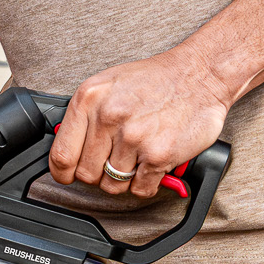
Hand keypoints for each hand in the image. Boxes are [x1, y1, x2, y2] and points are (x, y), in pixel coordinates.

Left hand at [50, 48, 229, 198]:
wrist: (203, 73)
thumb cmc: (155, 81)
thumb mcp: (108, 85)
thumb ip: (84, 116)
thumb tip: (65, 152)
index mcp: (89, 99)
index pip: (61, 156)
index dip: (64, 173)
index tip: (70, 175)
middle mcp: (109, 117)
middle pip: (86, 175)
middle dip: (99, 173)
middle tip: (116, 158)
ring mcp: (134, 137)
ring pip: (112, 185)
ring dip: (124, 179)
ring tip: (137, 157)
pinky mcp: (159, 154)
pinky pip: (139, 190)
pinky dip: (146, 183)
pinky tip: (152, 164)